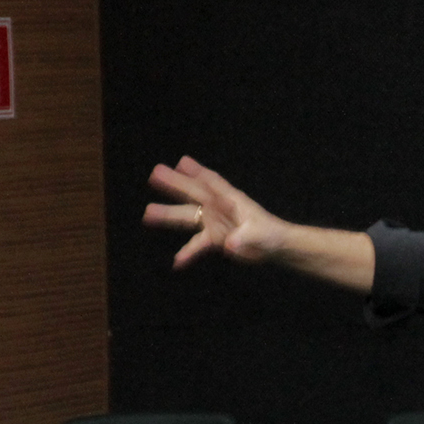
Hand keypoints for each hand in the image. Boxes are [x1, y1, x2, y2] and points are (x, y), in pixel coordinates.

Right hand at [144, 156, 289, 267]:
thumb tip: (230, 244)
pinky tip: (176, 262)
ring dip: (169, 215)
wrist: (275, 248)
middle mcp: (218, 208)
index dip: (198, 171)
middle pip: (193, 193)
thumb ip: (244, 238)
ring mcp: (214, 222)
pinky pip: (196, 245)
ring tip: (147, 213)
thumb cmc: (271, 234)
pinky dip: (187, 253)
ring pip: (188, 216)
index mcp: (231, 200)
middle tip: (155, 173)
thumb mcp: (260, 235)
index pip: (212, 182)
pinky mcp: (215, 239)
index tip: (182, 161)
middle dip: (175, 184)